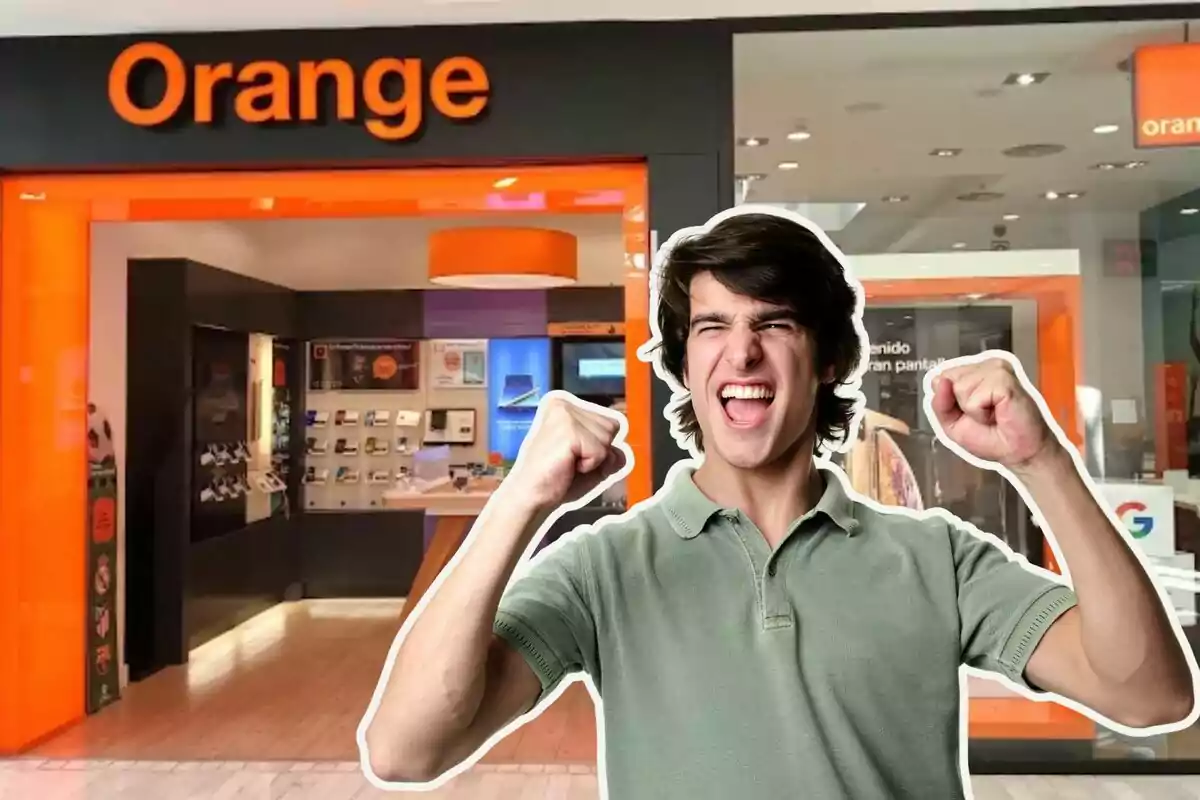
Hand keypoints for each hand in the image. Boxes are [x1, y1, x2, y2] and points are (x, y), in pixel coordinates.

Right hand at [504, 391, 629, 511]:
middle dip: (598, 451)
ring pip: (608, 438)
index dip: (599, 446)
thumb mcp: (589, 459)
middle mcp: (564, 404)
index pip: (609, 421)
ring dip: (594, 459)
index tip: (574, 455)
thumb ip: (609, 450)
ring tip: (569, 462)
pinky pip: (601, 451)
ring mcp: (565, 415)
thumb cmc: (556, 478)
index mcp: (564, 405)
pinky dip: (590, 465)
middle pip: (612, 427)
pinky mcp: (568, 430)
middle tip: (572, 461)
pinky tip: (568, 465)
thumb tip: (622, 448)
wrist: (531, 495)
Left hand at [927, 354, 1056, 470]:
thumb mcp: (952, 423)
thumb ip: (940, 402)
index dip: (949, 400)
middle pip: (948, 379)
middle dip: (960, 404)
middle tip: (984, 414)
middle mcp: (985, 366)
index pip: (943, 376)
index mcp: (974, 372)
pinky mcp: (1003, 379)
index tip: (971, 411)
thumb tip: (939, 380)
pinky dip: (980, 413)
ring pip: (959, 387)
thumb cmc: (990, 437)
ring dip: (972, 409)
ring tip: (992, 414)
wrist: (1017, 452)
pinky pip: (973, 397)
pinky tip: (998, 413)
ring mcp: (995, 369)